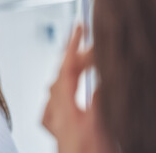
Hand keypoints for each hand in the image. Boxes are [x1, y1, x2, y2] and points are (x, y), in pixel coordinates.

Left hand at [42, 25, 113, 152]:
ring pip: (57, 85)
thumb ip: (98, 102)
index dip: (73, 46)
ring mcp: (55, 119)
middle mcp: (56, 111)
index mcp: (65, 108)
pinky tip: (62, 87)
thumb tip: (100, 78)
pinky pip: (55, 99)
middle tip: (88, 41)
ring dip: (68, 68)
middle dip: (74, 55)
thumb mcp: (99, 128)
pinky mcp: (58, 126)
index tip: (79, 28)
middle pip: (62, 74)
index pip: (67, 68)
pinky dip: (62, 86)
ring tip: (78, 57)